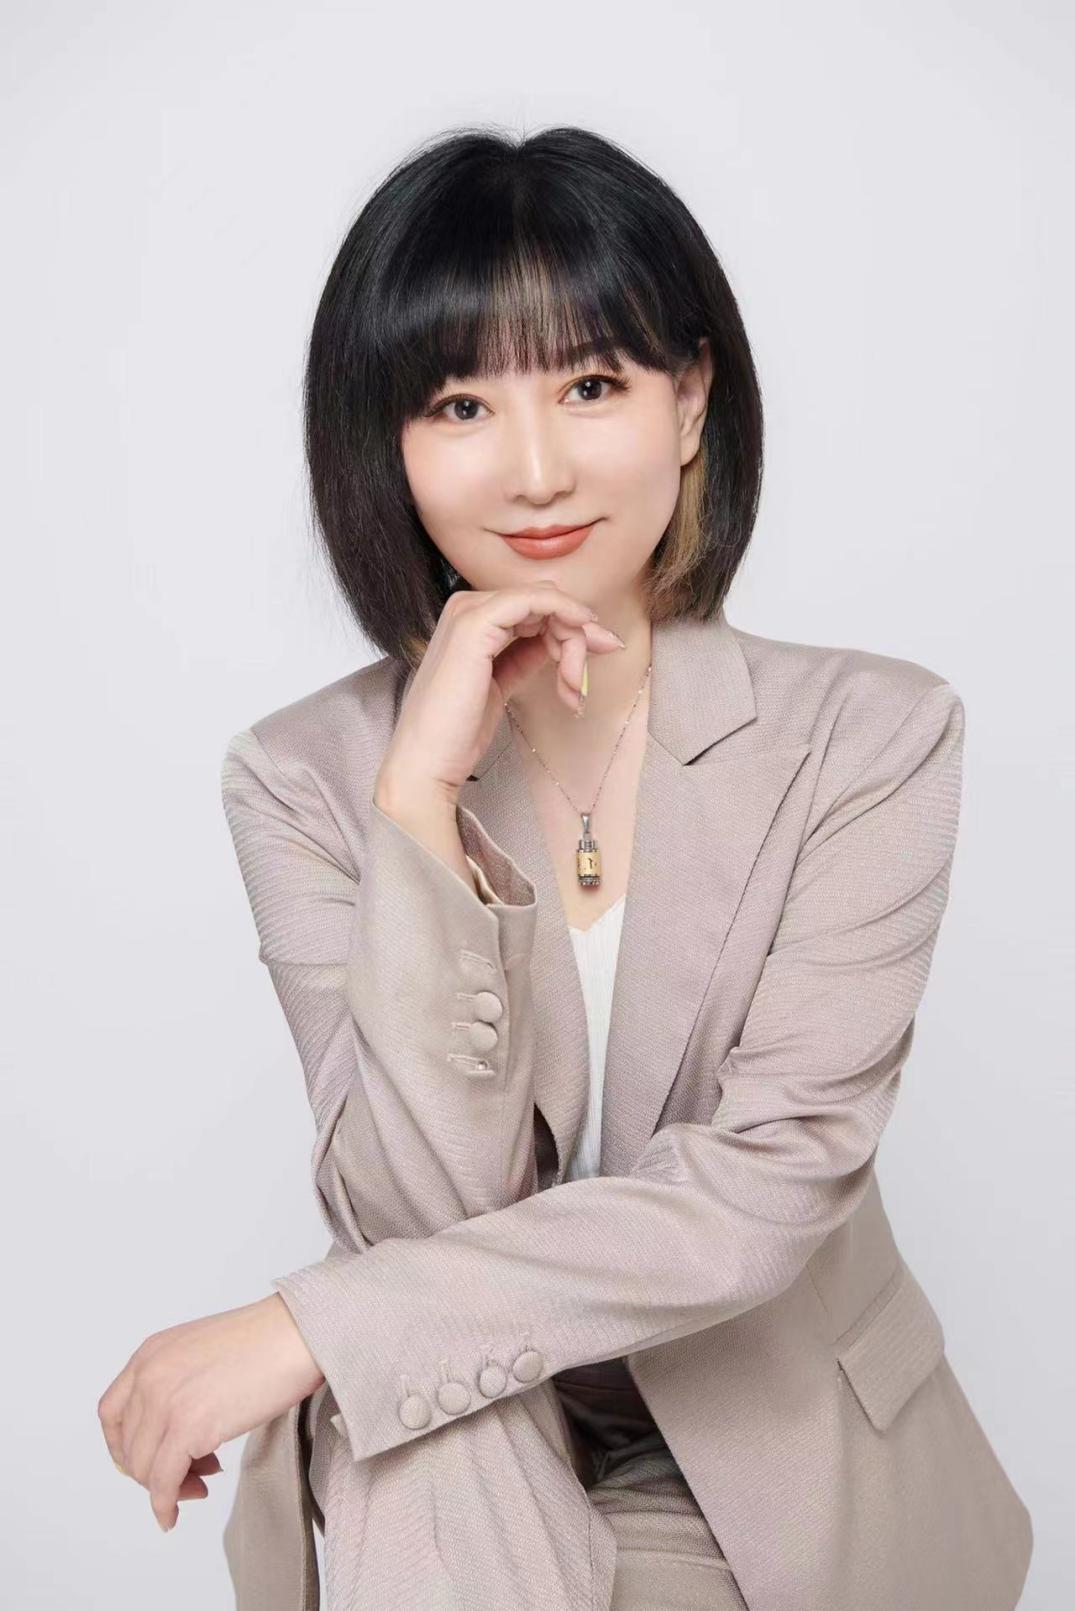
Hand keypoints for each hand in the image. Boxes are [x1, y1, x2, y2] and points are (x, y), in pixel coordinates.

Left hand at [98, 1293, 323, 1531]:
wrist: (296, 1334)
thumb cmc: (267, 1340)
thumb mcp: (202, 1351)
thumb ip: (178, 1382)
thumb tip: (176, 1434)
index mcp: (151, 1353)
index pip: (111, 1412)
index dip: (123, 1445)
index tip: (142, 1461)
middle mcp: (149, 1375)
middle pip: (128, 1445)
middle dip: (152, 1469)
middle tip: (186, 1475)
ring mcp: (165, 1401)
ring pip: (143, 1468)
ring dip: (165, 1487)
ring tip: (199, 1483)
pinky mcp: (189, 1427)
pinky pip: (163, 1482)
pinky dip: (164, 1504)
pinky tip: (172, 1514)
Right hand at [376, 581, 625, 809]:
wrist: (427, 761)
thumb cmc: (458, 731)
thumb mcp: (503, 682)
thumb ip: (528, 654)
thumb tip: (566, 638)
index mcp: (470, 620)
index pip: (535, 606)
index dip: (573, 626)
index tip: (604, 649)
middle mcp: (466, 607)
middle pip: (545, 602)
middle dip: (578, 636)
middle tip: (585, 681)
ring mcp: (468, 612)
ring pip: (545, 602)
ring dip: (572, 642)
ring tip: (572, 689)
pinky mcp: (475, 624)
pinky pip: (535, 601)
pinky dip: (565, 615)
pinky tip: (580, 641)